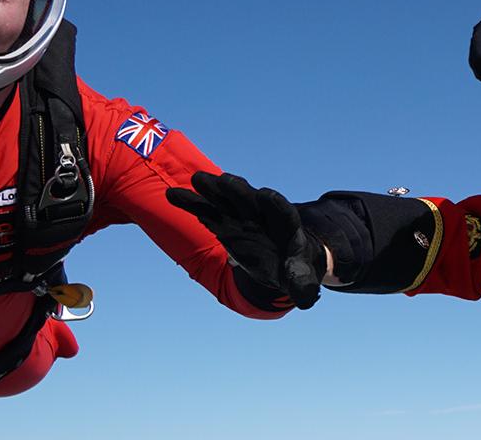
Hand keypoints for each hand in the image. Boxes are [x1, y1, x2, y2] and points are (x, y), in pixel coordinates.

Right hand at [166, 172, 325, 309]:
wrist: (280, 259)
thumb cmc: (293, 267)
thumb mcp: (301, 278)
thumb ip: (302, 284)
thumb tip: (307, 300)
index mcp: (285, 226)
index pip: (282, 211)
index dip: (275, 204)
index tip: (266, 195)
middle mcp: (262, 215)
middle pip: (251, 199)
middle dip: (239, 190)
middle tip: (224, 181)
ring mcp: (240, 216)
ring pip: (225, 199)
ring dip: (213, 189)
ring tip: (196, 179)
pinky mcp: (223, 222)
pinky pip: (206, 210)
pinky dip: (192, 204)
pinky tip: (173, 196)